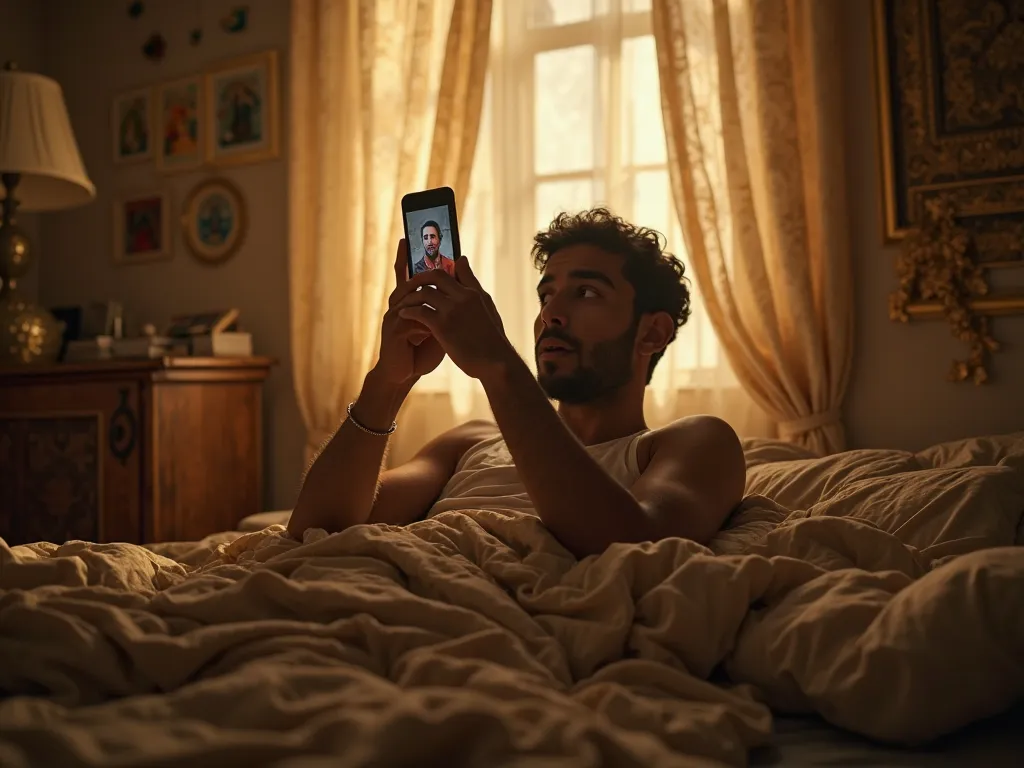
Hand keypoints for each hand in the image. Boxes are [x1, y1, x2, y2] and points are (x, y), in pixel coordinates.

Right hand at [372, 240, 445, 385]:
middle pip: (404, 280)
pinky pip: (410, 319)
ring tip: (439, 288)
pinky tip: (434, 320)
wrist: (405, 372)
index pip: (406, 274)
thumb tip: (462, 287)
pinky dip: (424, 317)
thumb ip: (446, 305)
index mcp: (408, 302)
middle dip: (409, 266)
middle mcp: (398, 305)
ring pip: (409, 298)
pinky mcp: (393, 333)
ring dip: (424, 295)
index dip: (404, 257)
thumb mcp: (438, 324)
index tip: (405, 237)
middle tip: (418, 251)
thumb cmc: (422, 349)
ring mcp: (393, 318)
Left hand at [392, 257, 513, 379]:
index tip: (431, 272)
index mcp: (475, 292)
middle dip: (420, 277)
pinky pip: (419, 312)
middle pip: (436, 275)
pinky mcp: (443, 326)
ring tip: (403, 302)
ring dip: (411, 296)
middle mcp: (463, 297)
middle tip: (410, 284)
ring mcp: (452, 311)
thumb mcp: (488, 308)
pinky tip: (403, 315)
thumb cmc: (492, 339)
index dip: (443, 266)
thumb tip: (464, 262)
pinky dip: (409, 312)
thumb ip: (474, 287)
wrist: (495, 362)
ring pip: (424, 292)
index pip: (458, 267)